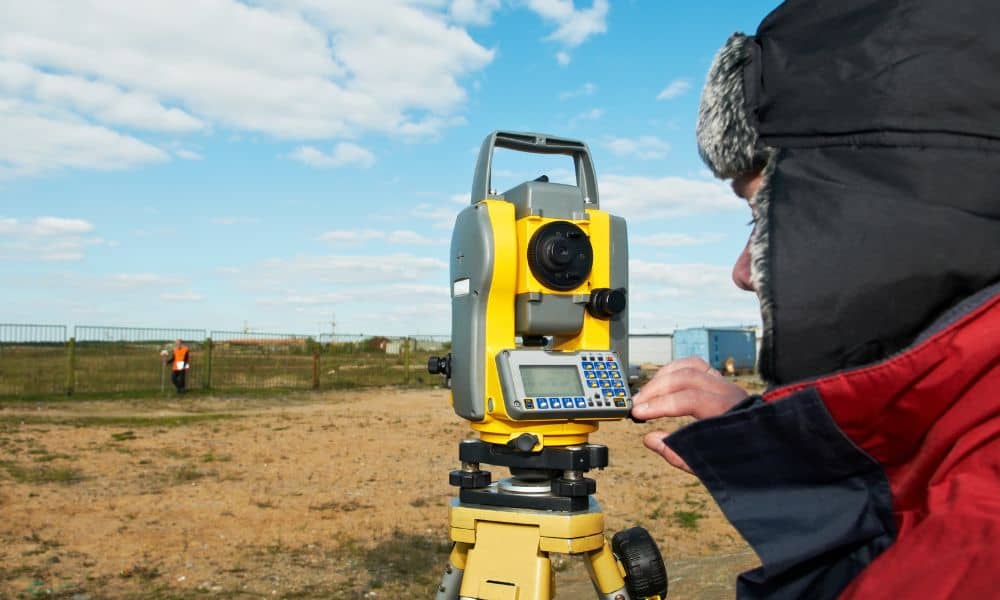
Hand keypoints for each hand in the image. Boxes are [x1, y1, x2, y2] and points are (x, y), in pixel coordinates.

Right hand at [631, 356, 748, 472]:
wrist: (771, 450)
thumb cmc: (742, 459)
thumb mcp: (711, 464)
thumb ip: (679, 453)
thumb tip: (650, 439)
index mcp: (728, 412)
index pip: (688, 398)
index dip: (660, 405)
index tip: (638, 413)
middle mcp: (729, 392)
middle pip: (685, 377)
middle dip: (655, 390)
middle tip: (635, 405)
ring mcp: (726, 384)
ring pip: (689, 366)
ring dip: (663, 377)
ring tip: (645, 394)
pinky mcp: (721, 381)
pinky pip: (696, 365)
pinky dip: (674, 370)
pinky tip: (661, 382)